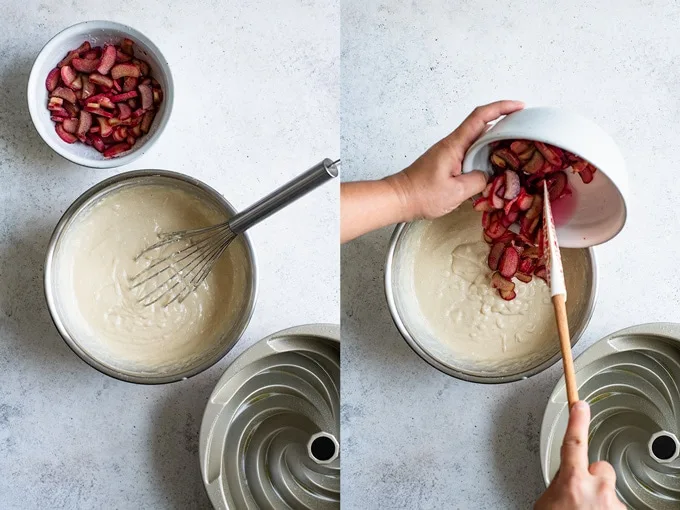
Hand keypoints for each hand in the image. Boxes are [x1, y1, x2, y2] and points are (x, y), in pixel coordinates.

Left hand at [385, 100, 523, 219]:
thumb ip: (478, 181)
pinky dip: (484, 152)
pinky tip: (493, 163)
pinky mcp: (447, 162)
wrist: (399, 198)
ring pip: (477, 139)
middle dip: (504, 122)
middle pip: (481, 124)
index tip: (519, 106)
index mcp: (454, 145)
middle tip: (524, 128)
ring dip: (495, 139)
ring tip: (514, 146)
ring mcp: (449, 152)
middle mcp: (452, 144)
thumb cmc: (421, 194)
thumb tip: (489, 176)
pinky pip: (470, 151)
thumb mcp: (455, 192)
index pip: (480, 117)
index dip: (501, 108)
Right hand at [535, 401, 624, 509]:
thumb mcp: (545, 504)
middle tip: (580, 495)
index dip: (577, 419)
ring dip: (600, 500)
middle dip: (592, 477)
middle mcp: (596, 490)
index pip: (574, 442)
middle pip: (599, 468)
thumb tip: (565, 478)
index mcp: (572, 482)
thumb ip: (558, 485)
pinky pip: (616, 507)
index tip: (580, 403)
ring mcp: (613, 505)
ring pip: (609, 491)